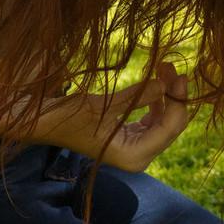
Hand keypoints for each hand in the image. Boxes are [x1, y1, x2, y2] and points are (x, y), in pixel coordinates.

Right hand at [30, 60, 192, 172]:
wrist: (44, 123)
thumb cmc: (68, 116)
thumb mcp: (103, 104)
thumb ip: (137, 96)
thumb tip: (165, 84)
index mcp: (134, 156)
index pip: (169, 128)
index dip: (178, 100)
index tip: (179, 74)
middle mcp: (138, 157)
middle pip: (171, 126)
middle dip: (173, 96)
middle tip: (171, 66)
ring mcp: (135, 148)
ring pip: (164, 121)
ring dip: (166, 95)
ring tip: (164, 67)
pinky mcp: (130, 137)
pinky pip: (152, 119)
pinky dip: (156, 101)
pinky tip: (156, 82)